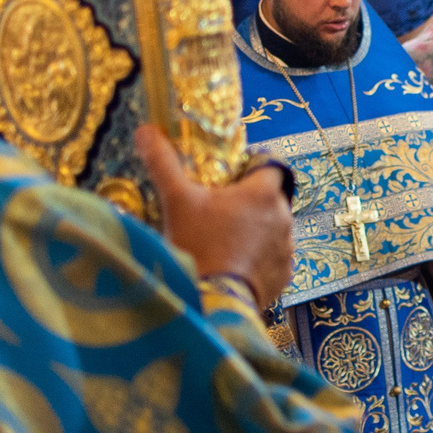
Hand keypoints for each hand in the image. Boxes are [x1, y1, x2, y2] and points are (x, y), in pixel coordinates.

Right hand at [137, 125, 292, 307]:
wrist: (211, 300)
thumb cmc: (196, 244)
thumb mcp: (176, 199)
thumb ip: (163, 162)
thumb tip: (145, 132)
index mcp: (264, 192)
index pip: (270, 164)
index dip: (252, 166)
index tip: (231, 176)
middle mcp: (284, 216)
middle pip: (269, 198)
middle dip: (248, 202)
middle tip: (218, 212)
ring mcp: (287, 248)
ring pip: (273, 229)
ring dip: (255, 231)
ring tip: (223, 242)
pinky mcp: (284, 275)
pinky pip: (273, 258)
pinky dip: (258, 258)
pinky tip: (233, 264)